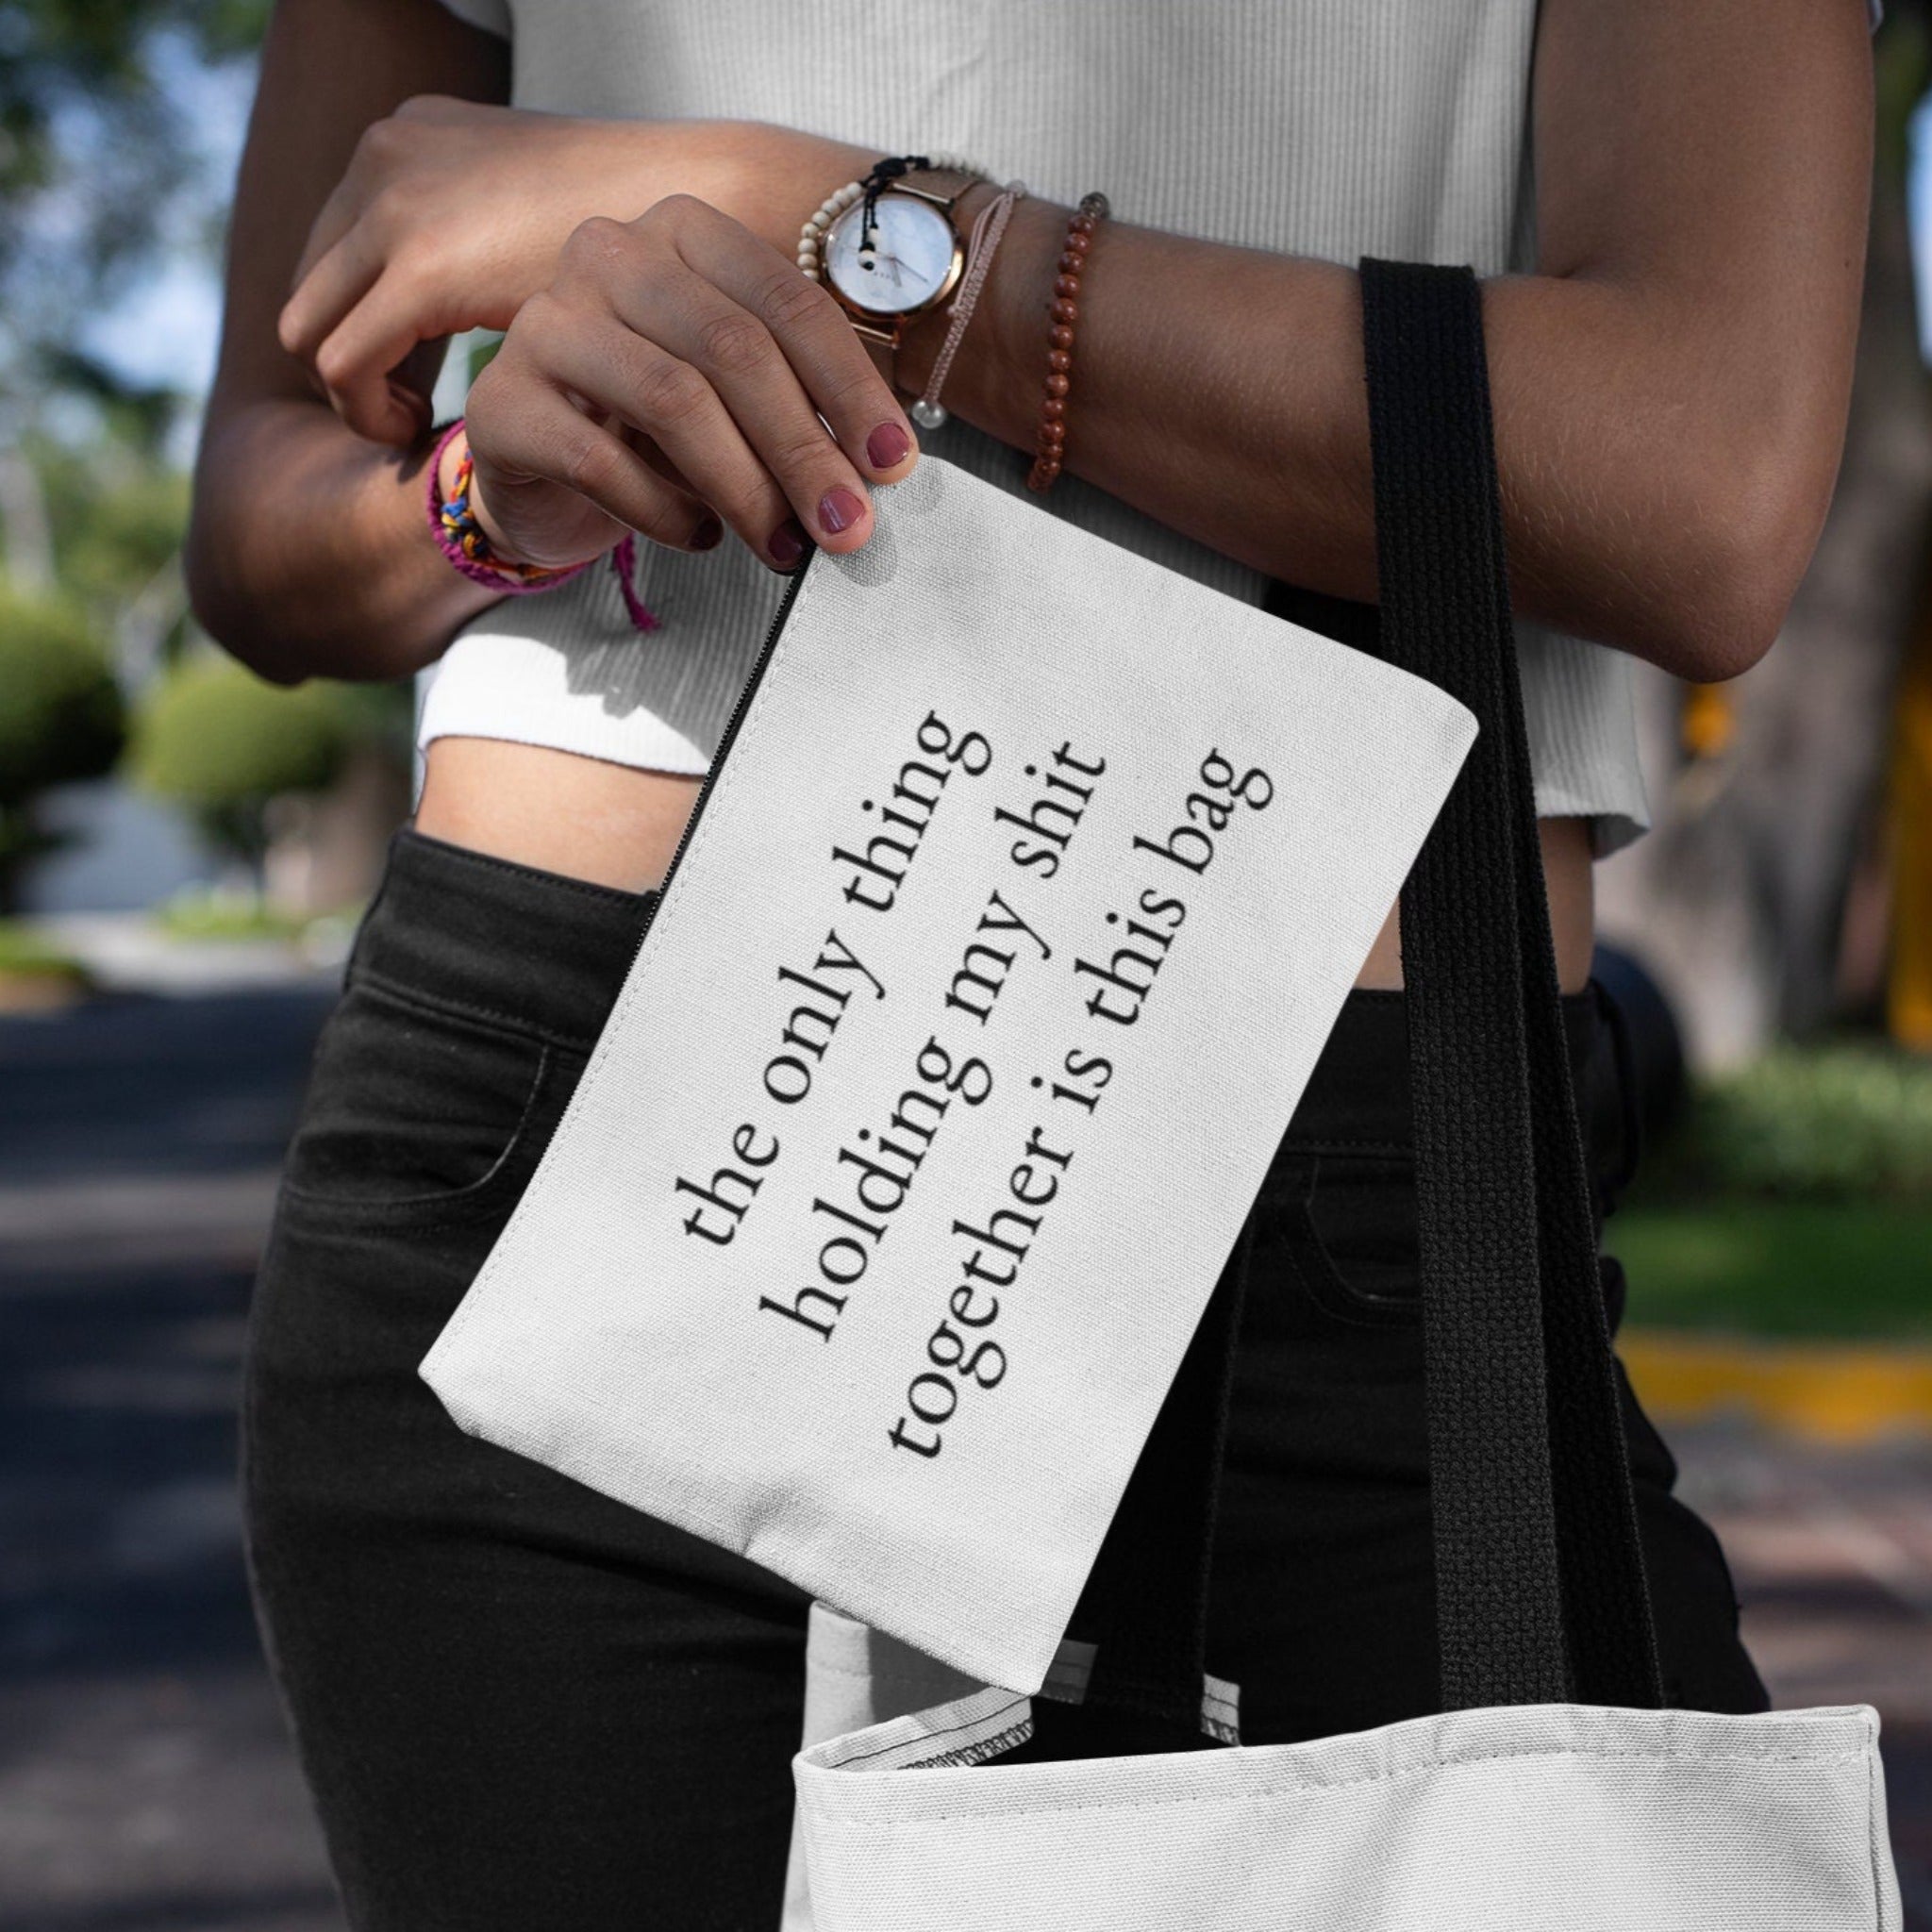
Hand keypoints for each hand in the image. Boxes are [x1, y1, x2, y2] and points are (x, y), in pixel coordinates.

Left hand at [275, 96, 790, 444]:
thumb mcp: (546, 215)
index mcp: (418, 136)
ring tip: (417, 430)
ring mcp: (397, 205)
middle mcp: (390, 157)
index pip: (342, 240)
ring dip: (354, 392)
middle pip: (315, 282)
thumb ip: (501, 235)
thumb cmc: (654, 225)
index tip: (415, 371)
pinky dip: (369, 413)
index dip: (366, 314)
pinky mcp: (423, 268)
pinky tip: (424, 436)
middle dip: (353, 356)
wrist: (712, 207)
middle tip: (412, 411)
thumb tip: (481, 271)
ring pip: (311, 326)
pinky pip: (345, 365)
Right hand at [459, 192, 918, 573]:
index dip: (851, 390)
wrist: (542, 468)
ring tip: (784, 547)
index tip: (893, 467)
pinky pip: (602, 461)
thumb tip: (877, 470)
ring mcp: (544, 323)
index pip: (787, 303)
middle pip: (734, 349)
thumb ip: (800, 409)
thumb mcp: (739, 400)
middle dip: (804, 450)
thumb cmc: (655, 428)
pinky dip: (667, 512)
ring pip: (674, 399)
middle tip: (848, 526)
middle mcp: (609, 255)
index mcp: (684, 234)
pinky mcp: (501, 403)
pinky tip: (702, 538)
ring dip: (746, 489)